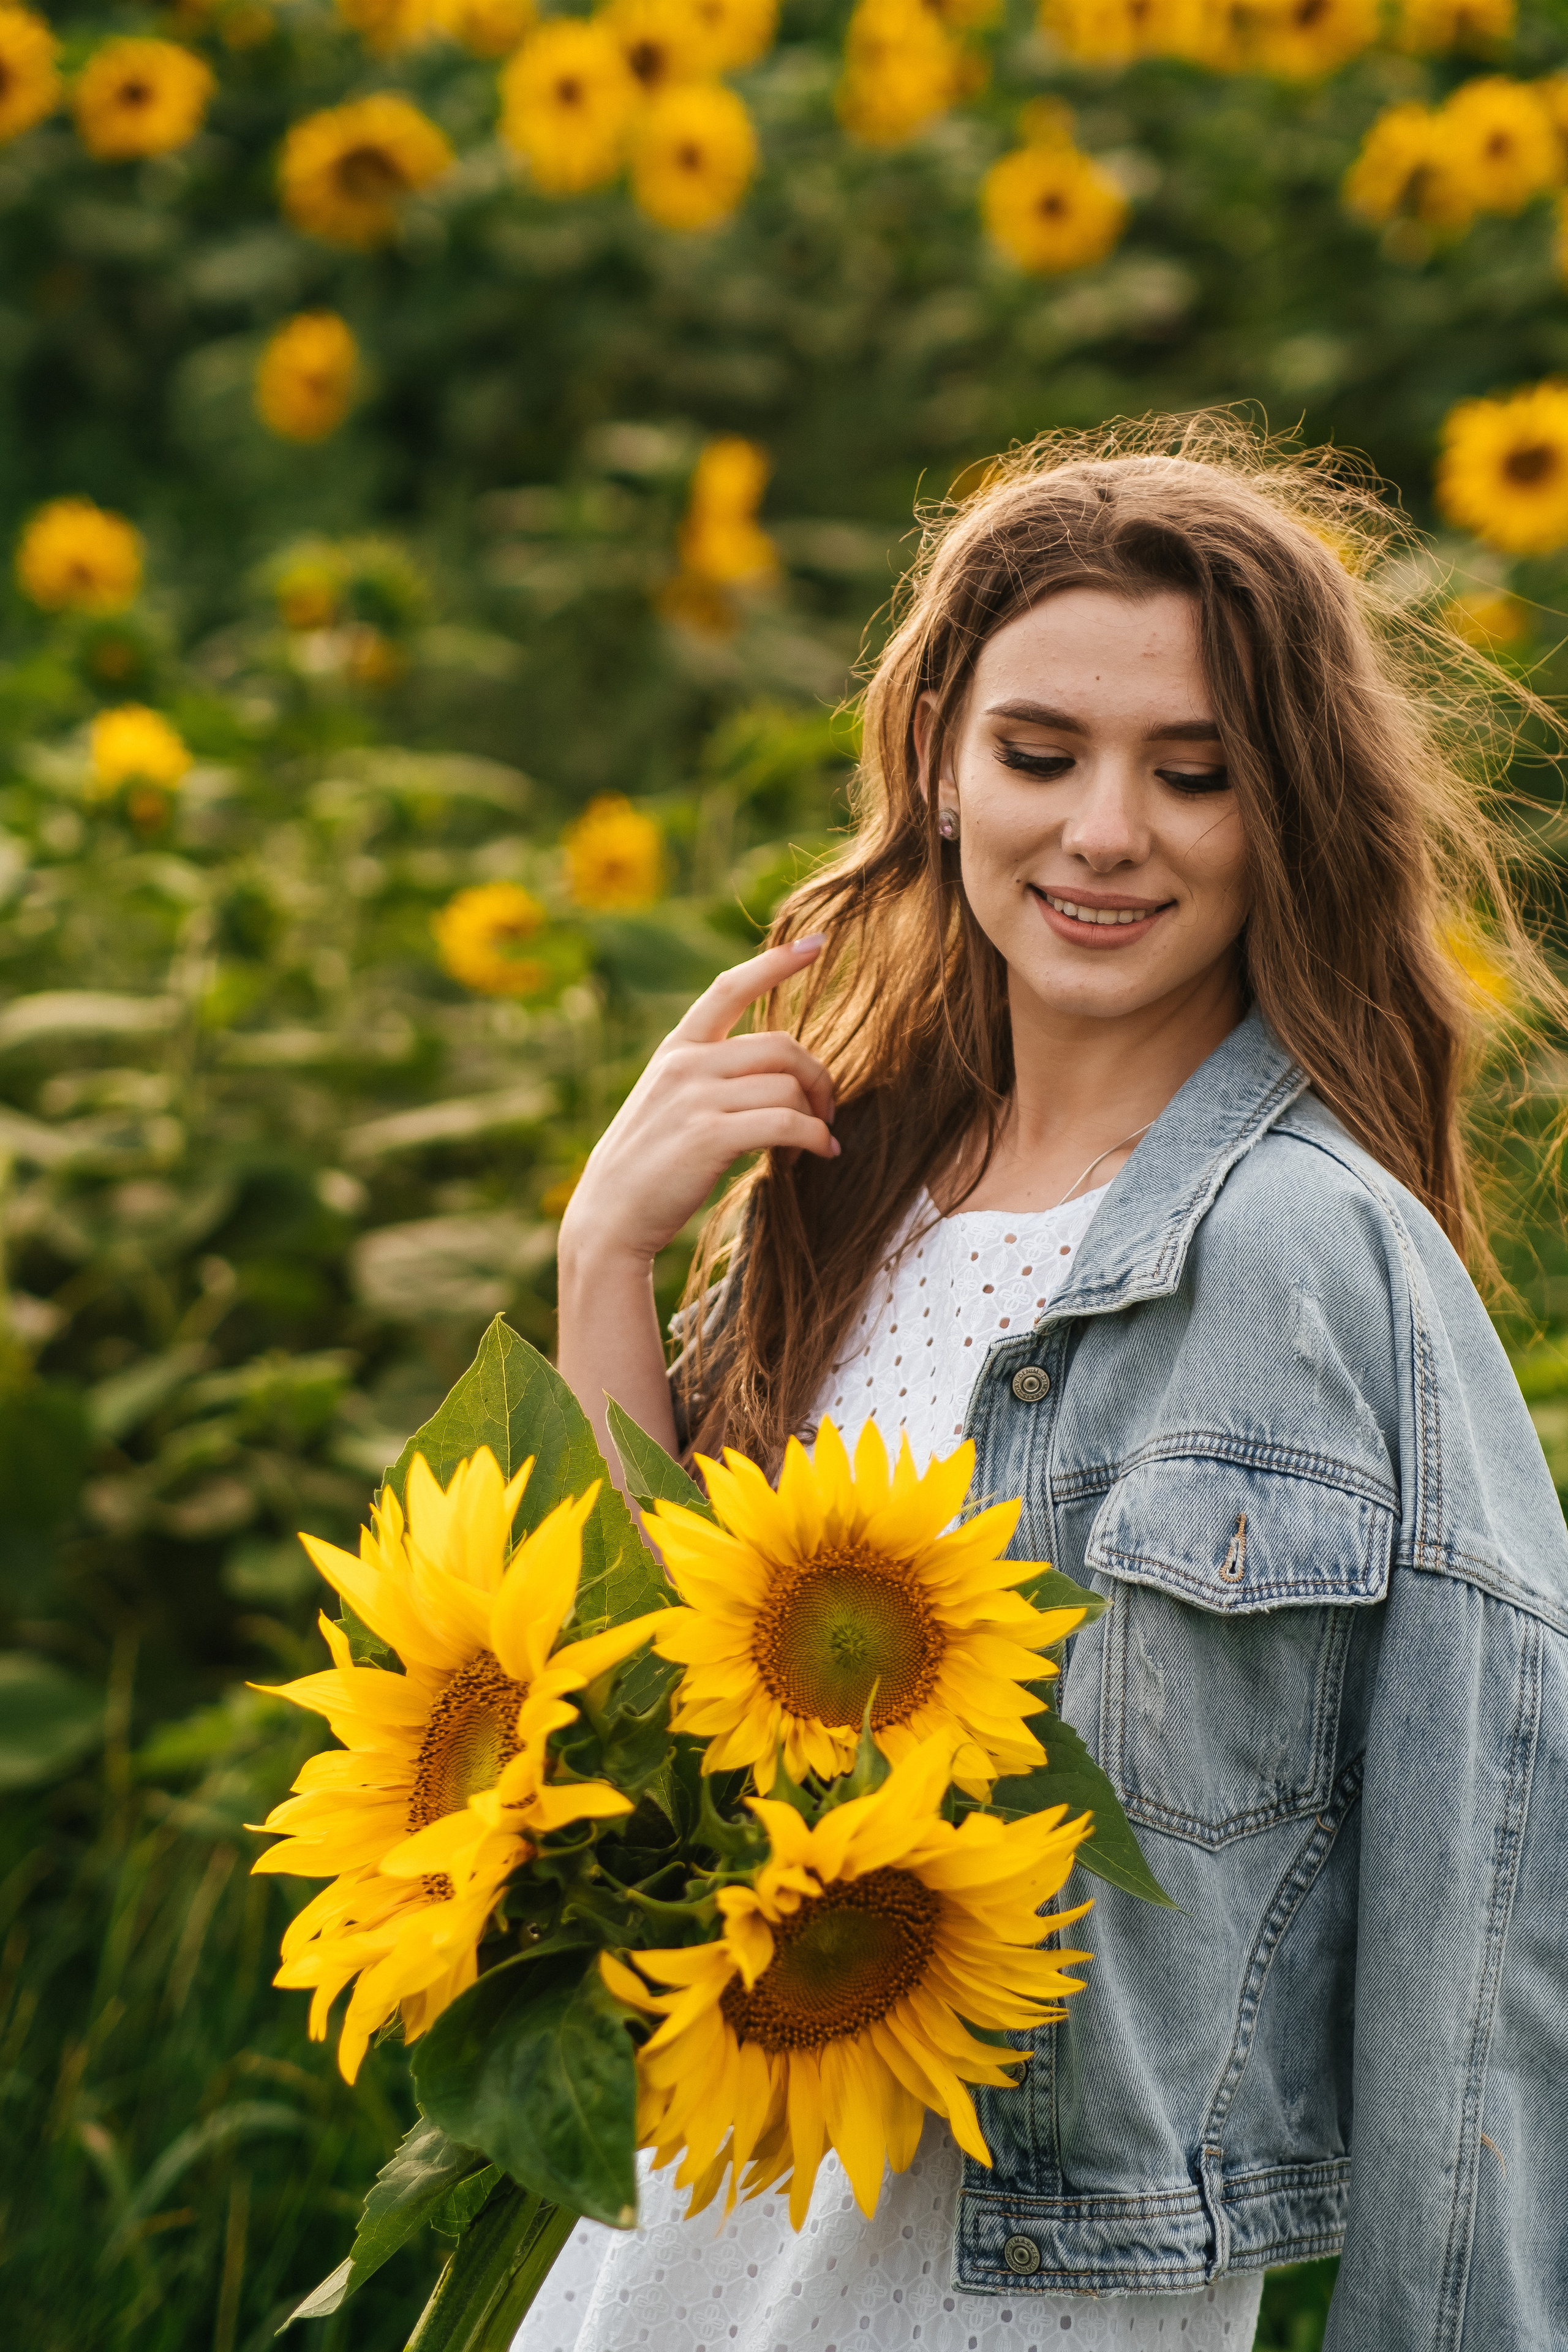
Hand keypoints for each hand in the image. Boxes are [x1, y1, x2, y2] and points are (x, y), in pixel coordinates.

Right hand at [558, 938, 837, 1274]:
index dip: (777, 962)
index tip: (818, 942)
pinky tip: (821, 1154)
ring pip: (788, 1086)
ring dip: (817, 1115)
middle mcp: (686, 1064)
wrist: (609, 1218)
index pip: (730, 987)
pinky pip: (786, 1122)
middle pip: (781, 1046)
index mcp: (677, 1049)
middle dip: (818, 1077)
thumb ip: (707, 1075)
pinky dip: (814, 1138)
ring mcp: (695, 1099)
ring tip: (817, 1143)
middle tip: (827, 1111)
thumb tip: (775, 1072)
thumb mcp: (668, 1102)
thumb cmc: (648, 1167)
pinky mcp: (709, 1137)